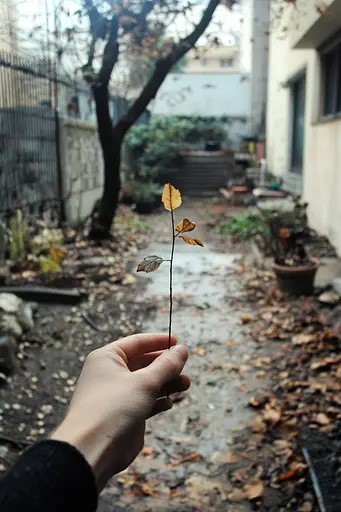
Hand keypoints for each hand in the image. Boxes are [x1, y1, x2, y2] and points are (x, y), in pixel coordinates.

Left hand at [51, 333, 189, 489]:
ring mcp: (117, 396)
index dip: (158, 341)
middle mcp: (110, 374)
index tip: (178, 341)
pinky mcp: (124, 415)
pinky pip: (145, 402)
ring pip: (147, 383)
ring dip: (167, 383)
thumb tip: (182, 350)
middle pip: (144, 363)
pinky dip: (158, 401)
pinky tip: (169, 403)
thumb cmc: (113, 407)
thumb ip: (166, 365)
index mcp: (107, 358)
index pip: (136, 343)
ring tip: (186, 385)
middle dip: (166, 366)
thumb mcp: (145, 381)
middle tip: (185, 367)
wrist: (93, 450)